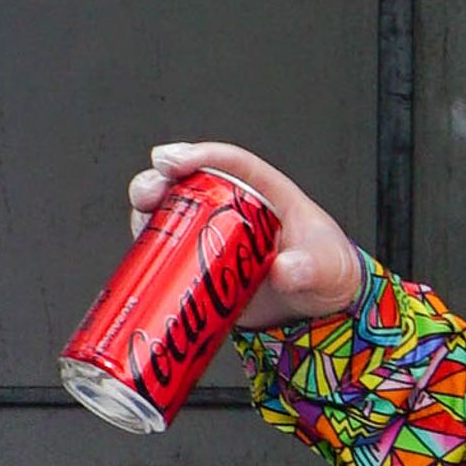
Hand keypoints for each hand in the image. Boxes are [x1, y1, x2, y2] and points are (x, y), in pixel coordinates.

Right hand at [124, 141, 364, 328]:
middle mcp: (232, 207)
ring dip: (148, 207)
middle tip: (149, 188)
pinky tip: (140, 252)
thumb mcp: (325, 267)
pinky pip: (167, 250)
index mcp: (264, 191)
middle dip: (162, 178)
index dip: (200, 155)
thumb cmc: (324, 271)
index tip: (176, 160)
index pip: (230, 163)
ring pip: (171, 211)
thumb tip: (285, 270)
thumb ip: (308, 267)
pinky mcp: (198, 264)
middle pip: (189, 182)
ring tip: (142, 211)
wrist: (317, 310)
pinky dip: (148, 248)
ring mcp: (212, 234)